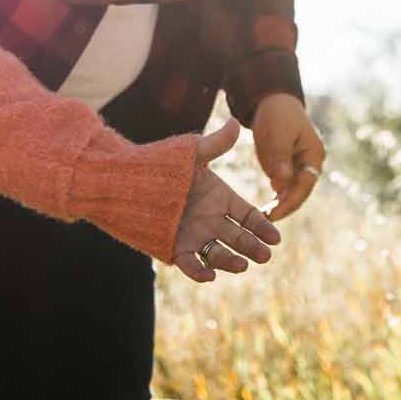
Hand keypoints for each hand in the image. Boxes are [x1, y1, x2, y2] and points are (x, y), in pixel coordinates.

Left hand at [172, 118, 283, 282]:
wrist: (124, 179)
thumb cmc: (160, 162)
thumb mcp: (190, 153)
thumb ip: (215, 144)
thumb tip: (238, 123)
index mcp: (220, 198)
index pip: (248, 216)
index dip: (262, 227)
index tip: (275, 238)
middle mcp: (211, 220)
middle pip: (239, 237)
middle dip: (253, 247)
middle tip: (265, 256)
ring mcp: (195, 235)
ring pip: (218, 253)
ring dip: (231, 261)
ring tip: (242, 265)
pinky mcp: (175, 248)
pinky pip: (191, 263)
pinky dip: (200, 272)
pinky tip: (209, 276)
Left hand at [251, 93, 324, 220]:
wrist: (272, 102)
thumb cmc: (277, 115)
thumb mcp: (277, 134)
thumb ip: (280, 158)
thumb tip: (280, 184)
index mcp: (314, 155)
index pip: (304, 184)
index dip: (290, 201)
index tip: (275, 214)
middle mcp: (310, 164)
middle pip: (300, 192)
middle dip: (285, 207)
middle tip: (267, 221)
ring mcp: (299, 167)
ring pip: (291, 193)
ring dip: (280, 206)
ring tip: (263, 219)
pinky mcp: (287, 169)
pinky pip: (283, 188)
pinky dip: (275, 198)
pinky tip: (263, 211)